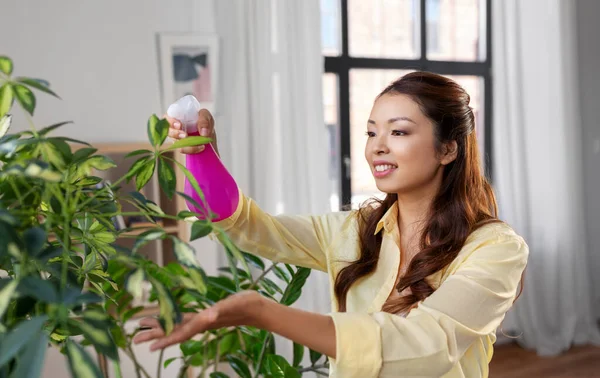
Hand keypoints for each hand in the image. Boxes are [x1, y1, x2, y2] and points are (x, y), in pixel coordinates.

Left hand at [133, 291, 263, 350]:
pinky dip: (174, 321)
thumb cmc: (248, 304)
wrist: (258, 309)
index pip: (182, 332)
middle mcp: (202, 323)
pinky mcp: (207, 316)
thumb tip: (210, 315)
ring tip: (144, 329)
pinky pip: (186, 320)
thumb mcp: (235, 304)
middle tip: (136, 339)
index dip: (166, 339)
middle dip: (156, 335)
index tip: (150, 346)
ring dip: (161, 329)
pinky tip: (168, 321)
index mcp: (205, 321)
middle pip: (175, 331)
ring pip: (178, 327)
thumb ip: (222, 309)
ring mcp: (203, 320)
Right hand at [165, 108, 218, 154]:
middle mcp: (174, 129)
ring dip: (184, 144)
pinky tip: (200, 147)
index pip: (166, 118)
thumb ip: (204, 121)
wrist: (209, 135)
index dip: (170, 122)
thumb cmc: (204, 121)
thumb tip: (203, 133)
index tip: (179, 125)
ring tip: (197, 143)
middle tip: (185, 135)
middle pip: (167, 132)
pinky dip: (192, 149)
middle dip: (175, 134)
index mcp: (177, 118)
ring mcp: (178, 139)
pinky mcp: (183, 147)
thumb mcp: (206, 117)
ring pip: (175, 143)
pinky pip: (183, 150)